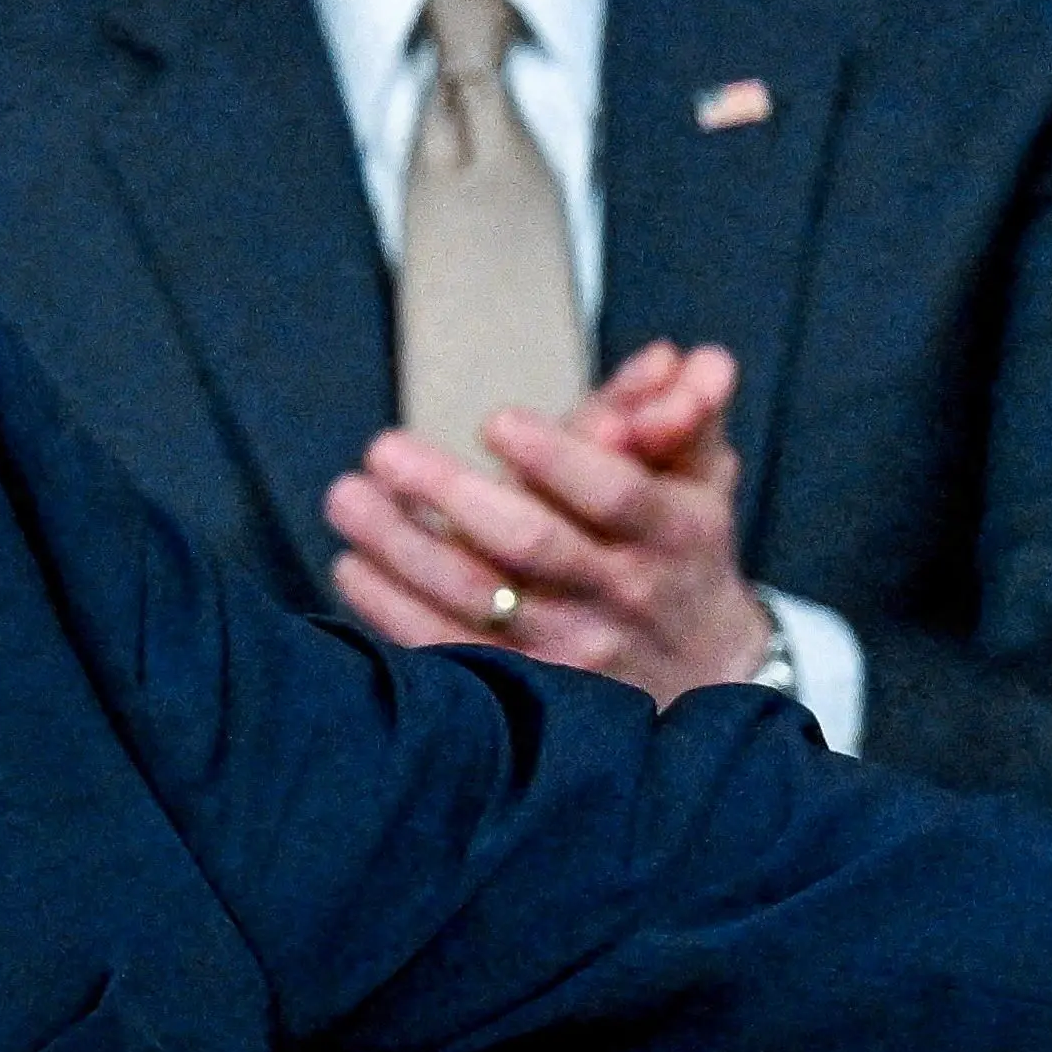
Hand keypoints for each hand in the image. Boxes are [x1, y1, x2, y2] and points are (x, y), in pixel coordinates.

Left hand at [324, 340, 781, 702]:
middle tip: (385, 448)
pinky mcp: (529, 693)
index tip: (494, 421)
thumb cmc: (680, 548)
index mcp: (672, 532)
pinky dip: (392, 611)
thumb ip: (681, 410)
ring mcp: (575, 653)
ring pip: (476, 600)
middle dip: (451, 493)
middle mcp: (624, 594)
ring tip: (348, 498)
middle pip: (532, 543)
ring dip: (401, 547)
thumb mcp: (698, 476)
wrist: (703, 670)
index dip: (557, 459)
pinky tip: (352, 566)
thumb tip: (677, 359)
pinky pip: (449, 653)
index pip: (616, 495)